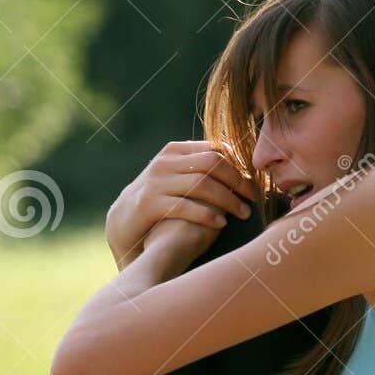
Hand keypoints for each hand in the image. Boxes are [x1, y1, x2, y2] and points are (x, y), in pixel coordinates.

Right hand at [106, 140, 257, 268]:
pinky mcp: (149, 204)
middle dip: (237, 180)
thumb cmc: (158, 202)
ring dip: (228, 199)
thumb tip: (236, 164)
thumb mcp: (175, 178)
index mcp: (174, 152)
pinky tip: (221, 223)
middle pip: (212, 163)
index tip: (252, 183)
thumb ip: (197, 169)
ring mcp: (155, 182)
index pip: (214, 150)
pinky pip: (185, 206)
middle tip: (253, 198)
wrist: (121, 225)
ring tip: (243, 213)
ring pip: (202, 184)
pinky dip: (207, 214)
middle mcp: (164, 163)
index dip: (238, 166)